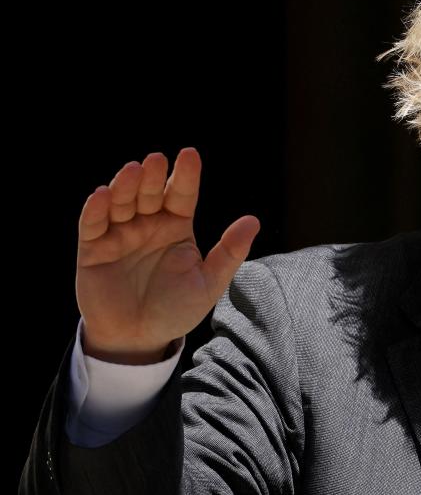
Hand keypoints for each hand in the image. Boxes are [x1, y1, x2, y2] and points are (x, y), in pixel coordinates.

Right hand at [76, 148, 259, 363]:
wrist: (139, 340)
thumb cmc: (176, 309)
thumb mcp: (208, 283)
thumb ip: (229, 252)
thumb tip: (253, 221)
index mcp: (177, 227)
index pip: (182, 195)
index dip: (185, 175)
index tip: (189, 155)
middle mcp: (148, 225)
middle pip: (150, 194)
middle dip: (152, 177)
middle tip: (156, 161)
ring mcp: (120, 235)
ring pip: (122, 202)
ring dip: (125, 186)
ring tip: (133, 171)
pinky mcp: (93, 249)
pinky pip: (93, 224)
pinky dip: (96, 209)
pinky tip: (102, 195)